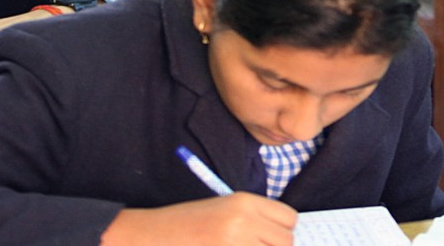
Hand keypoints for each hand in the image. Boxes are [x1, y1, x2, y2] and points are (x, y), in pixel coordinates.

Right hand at [101, 193, 297, 245]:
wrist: (154, 235)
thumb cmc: (187, 224)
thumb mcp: (223, 210)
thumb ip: (254, 219)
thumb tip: (285, 236)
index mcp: (243, 201)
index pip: (289, 218)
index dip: (282, 230)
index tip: (270, 237)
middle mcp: (243, 220)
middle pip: (286, 241)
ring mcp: (235, 243)